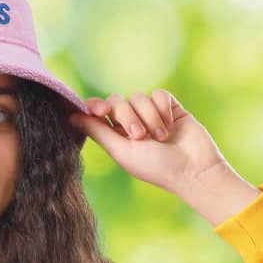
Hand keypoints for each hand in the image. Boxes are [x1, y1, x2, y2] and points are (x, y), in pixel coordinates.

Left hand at [68, 91, 231, 194]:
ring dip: (149, 117)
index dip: (96, 107)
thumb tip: (70, 117)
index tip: (100, 111)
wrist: (193, 168)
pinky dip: (163, 109)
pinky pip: (159, 93)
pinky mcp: (170, 107)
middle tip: (139, 136)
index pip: (98, 112)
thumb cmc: (155, 167)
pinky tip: (170, 126)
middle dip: (127, 116)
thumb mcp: (121, 151)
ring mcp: (151, 114)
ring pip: (139, 97)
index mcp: (116, 137)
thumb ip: (97, 131)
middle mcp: (131, 124)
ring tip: (160, 137)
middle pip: (117, 101)